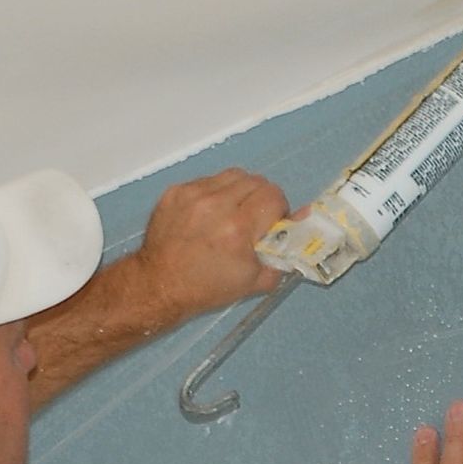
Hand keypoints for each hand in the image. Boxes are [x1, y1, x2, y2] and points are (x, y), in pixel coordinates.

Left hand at [134, 168, 287, 321]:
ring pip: (233, 175)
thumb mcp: (256, 281)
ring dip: (240, 191)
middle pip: (257, 181)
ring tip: (231, 213)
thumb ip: (285, 251)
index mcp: (237, 229)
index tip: (272, 224)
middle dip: (262, 199)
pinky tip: (208, 215)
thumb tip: (303, 219)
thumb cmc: (207, 287)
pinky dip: (214, 194)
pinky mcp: (176, 192)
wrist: (159, 285)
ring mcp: (193, 196)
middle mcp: (215, 206)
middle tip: (254, 219)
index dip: (278, 210)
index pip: (274, 196)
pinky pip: (208, 180)